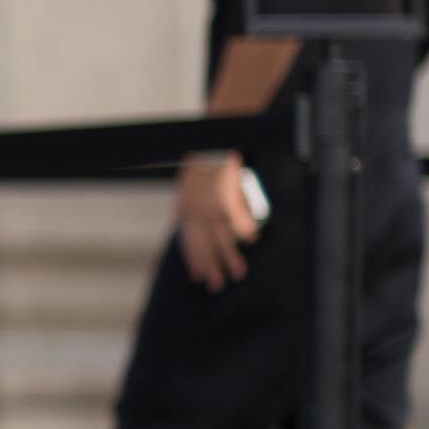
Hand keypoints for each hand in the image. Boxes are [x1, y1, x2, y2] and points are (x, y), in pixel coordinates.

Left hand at [175, 153, 261, 291]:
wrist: (210, 142)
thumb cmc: (201, 162)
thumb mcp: (184, 186)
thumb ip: (182, 205)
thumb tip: (176, 219)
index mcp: (184, 211)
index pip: (188, 243)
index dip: (194, 261)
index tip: (198, 277)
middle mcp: (195, 213)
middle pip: (204, 247)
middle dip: (211, 268)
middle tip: (216, 286)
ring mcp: (211, 208)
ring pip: (222, 241)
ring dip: (231, 259)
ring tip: (238, 274)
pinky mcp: (228, 200)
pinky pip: (240, 223)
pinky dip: (246, 233)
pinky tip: (252, 241)